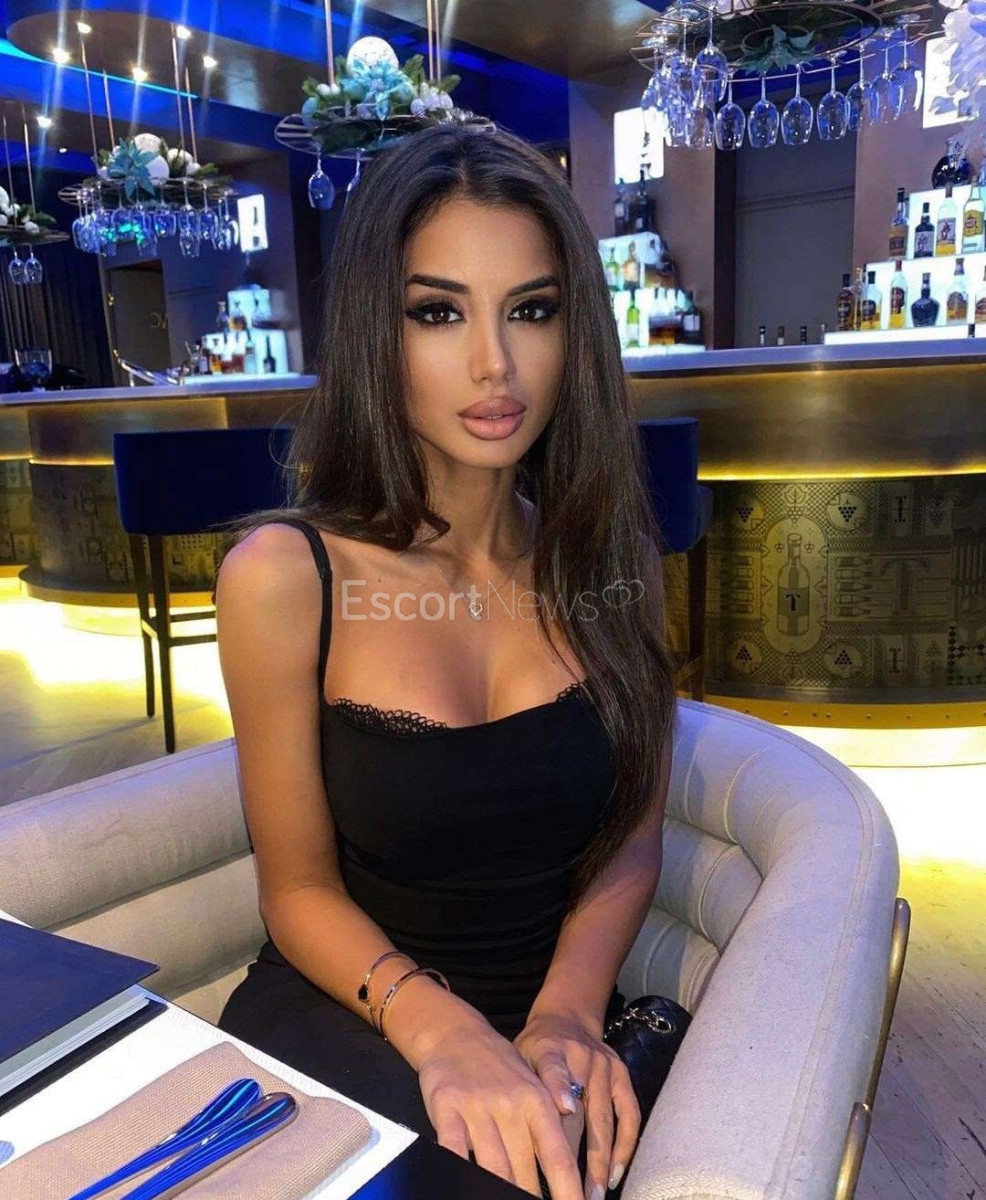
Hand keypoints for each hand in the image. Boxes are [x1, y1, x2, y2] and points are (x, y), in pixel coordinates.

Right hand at [416, 1013, 584, 1198]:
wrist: (456, 1034)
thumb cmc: (498, 1067)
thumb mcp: (532, 1085)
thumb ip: (549, 1120)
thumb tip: (567, 1160)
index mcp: (537, 1102)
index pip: (558, 1156)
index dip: (569, 1191)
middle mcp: (511, 1105)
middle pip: (525, 1170)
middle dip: (532, 1198)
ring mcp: (478, 1107)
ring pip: (494, 1167)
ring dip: (502, 1193)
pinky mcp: (447, 1108)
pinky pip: (455, 1149)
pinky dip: (462, 1170)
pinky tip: (467, 1183)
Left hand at [513, 1011, 640, 1199]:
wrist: (567, 1017)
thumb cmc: (535, 1048)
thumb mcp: (519, 1055)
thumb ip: (518, 1088)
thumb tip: (505, 1134)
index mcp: (549, 1048)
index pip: (553, 1068)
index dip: (559, 1088)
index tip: (564, 1110)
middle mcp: (580, 1056)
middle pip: (580, 1110)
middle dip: (573, 1155)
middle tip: (569, 1192)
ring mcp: (605, 1066)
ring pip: (604, 1120)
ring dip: (599, 1161)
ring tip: (593, 1194)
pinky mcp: (622, 1074)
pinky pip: (629, 1115)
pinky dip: (624, 1146)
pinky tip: (615, 1173)